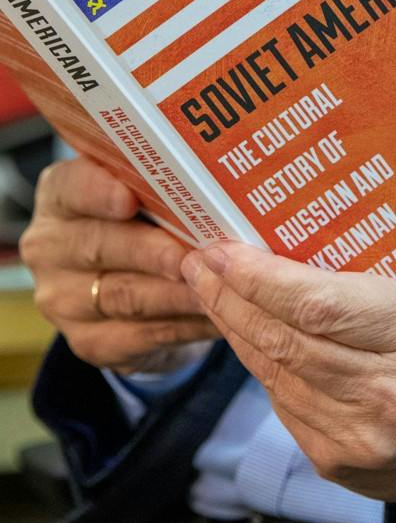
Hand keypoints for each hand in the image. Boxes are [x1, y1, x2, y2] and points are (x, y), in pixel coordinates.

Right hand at [20, 157, 216, 372]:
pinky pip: (139, 336)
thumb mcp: (145, 194)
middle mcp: (50, 247)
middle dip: (152, 251)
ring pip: (123, 295)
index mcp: (60, 196)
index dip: (98, 192)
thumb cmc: (145, 223)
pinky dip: (182, 326)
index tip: (129, 199)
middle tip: (193, 254)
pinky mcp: (86, 341)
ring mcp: (62, 299)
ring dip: (176, 293)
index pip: (71, 187)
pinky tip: (215, 316)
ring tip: (218, 286)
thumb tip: (214, 180)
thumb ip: (162, 186)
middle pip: (100, 246)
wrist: (133, 285)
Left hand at [181, 242, 395, 512]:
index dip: (259, 278)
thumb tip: (283, 255)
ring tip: (211, 292)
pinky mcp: (340, 465)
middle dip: (231, 298)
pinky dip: (264, 368)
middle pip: (285, 340)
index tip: (222, 249)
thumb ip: (365, 284)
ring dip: (236, 331)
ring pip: (275, 374)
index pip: (318, 305)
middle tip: (197, 262)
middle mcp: (390, 394)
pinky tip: (251, 338)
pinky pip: (285, 405)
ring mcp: (361, 438)